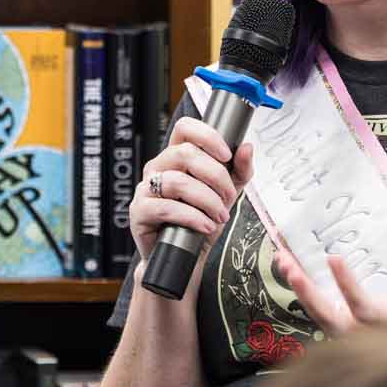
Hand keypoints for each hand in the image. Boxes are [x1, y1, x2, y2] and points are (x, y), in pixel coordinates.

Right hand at [129, 117, 254, 264]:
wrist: (183, 259)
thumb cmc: (200, 222)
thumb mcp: (227, 194)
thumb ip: (239, 170)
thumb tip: (246, 147)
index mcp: (176, 157)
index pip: (185, 128)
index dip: (207, 135)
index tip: (226, 155)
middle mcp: (158, 167)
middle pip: (185, 153)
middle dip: (216, 176)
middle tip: (228, 198)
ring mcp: (145, 188)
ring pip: (178, 181)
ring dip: (207, 200)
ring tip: (219, 216)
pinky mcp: (140, 211)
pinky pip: (166, 207)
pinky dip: (192, 217)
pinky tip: (205, 226)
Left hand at [272, 239, 386, 338]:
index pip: (364, 311)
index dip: (348, 287)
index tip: (334, 257)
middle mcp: (368, 336)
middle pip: (329, 320)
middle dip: (307, 293)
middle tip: (289, 264)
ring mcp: (353, 336)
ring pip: (319, 318)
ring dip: (299, 289)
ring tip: (282, 259)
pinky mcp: (344, 330)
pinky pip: (319, 313)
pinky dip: (303, 291)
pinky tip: (290, 265)